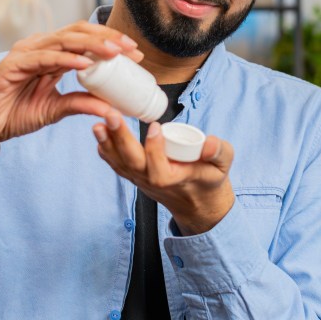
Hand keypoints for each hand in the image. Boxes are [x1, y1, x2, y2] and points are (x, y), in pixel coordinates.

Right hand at [0, 22, 141, 159]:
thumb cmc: (14, 113)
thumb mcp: (55, 110)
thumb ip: (81, 104)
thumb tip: (112, 109)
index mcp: (52, 55)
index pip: (86, 41)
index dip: (111, 43)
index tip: (136, 54)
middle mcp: (40, 48)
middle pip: (78, 33)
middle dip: (107, 38)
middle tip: (131, 49)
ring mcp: (26, 53)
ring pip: (63, 40)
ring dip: (91, 45)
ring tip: (114, 52)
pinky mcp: (12, 65)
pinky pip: (43, 58)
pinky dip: (65, 59)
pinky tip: (84, 64)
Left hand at [93, 114, 234, 234]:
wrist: (197, 203)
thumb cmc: (210, 180)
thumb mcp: (223, 166)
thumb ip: (220, 152)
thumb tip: (210, 142)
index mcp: (175, 181)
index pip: (159, 170)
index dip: (155, 148)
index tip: (155, 125)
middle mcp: (153, 182)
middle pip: (132, 163)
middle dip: (120, 139)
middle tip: (111, 115)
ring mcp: (140, 180)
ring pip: (120, 163)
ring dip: (107, 143)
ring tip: (97, 123)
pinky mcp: (134, 175)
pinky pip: (116, 164)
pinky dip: (106, 150)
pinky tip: (100, 133)